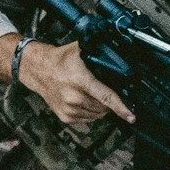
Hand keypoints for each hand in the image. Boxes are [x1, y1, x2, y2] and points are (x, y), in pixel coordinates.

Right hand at [17, 41, 134, 127]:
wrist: (39, 70)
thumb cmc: (59, 60)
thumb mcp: (80, 50)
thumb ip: (99, 52)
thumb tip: (118, 50)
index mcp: (80, 81)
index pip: (105, 97)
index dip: (120, 108)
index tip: (130, 116)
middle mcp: (74, 98)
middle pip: (103, 107)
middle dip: (109, 102)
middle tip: (103, 89)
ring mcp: (69, 109)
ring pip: (96, 115)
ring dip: (100, 108)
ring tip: (92, 94)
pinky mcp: (65, 117)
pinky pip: (86, 119)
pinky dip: (90, 112)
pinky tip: (85, 101)